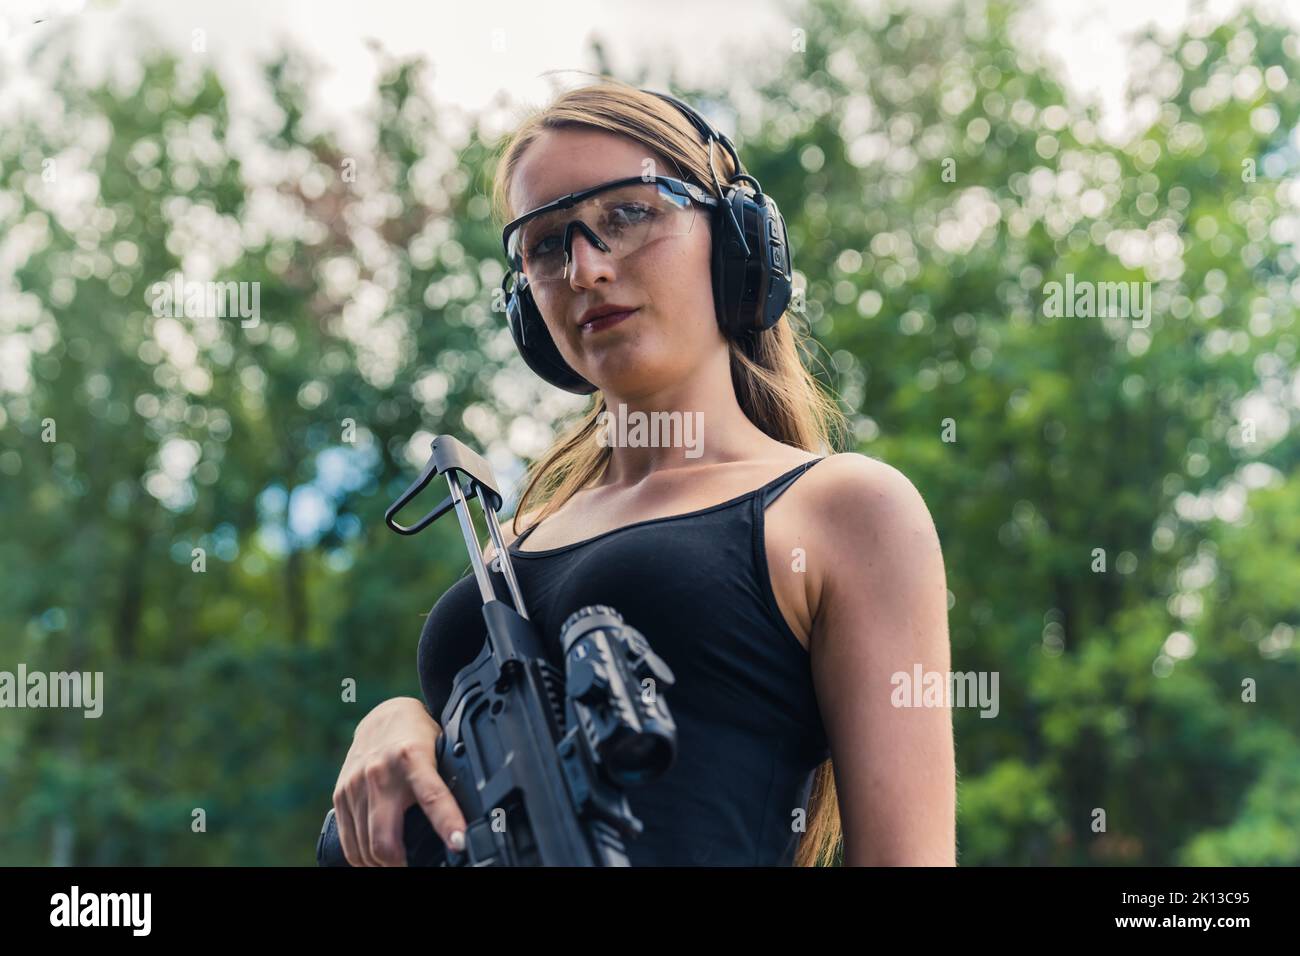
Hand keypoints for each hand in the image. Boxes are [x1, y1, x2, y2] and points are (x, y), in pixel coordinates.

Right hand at [331, 696, 468, 865]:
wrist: (384, 715)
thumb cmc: (418, 737)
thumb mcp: (440, 751)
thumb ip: (448, 780)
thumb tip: (469, 814)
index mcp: (413, 757)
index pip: (432, 796)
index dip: (447, 822)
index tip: (459, 843)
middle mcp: (380, 773)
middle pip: (384, 840)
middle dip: (400, 864)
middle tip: (415, 865)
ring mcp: (355, 785)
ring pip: (365, 848)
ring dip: (382, 863)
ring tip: (398, 863)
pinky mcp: (340, 794)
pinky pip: (348, 841)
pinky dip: (362, 858)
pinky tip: (377, 859)